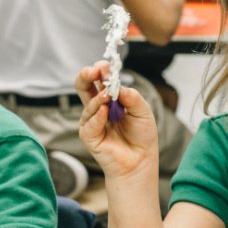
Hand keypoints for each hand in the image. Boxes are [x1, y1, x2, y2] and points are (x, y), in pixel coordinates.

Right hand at [74, 62, 158, 179]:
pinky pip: (89, 124)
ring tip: (108, 95)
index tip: (106, 66)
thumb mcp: (143, 111)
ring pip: (88, 104)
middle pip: (84, 86)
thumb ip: (132, 97)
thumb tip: (118, 85)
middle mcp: (97, 108)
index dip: (101, 71)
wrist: (140, 160)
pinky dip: (97, 117)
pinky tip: (105, 112)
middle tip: (94, 71)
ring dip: (98, 98)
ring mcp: (91, 121)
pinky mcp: (88, 136)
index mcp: (110, 99)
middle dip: (87, 75)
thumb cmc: (141, 136)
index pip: (99, 80)